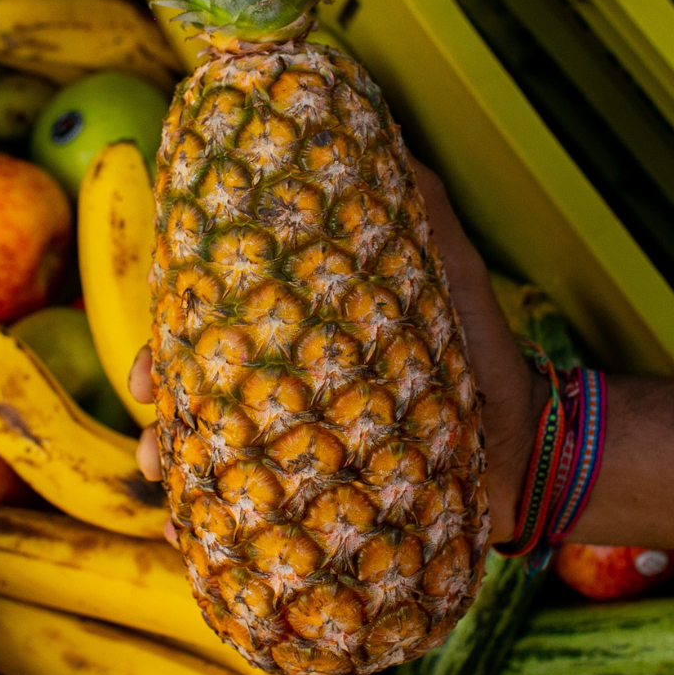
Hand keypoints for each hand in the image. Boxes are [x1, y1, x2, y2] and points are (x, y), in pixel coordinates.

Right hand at [126, 161, 546, 545]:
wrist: (530, 444)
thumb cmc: (482, 348)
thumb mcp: (446, 267)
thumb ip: (415, 203)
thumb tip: (374, 134)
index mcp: (296, 335)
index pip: (210, 334)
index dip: (165, 348)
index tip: (144, 373)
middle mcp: (288, 392)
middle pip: (198, 401)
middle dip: (161, 418)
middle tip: (153, 438)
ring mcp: (300, 452)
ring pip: (215, 462)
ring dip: (177, 476)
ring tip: (169, 492)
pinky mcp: (320, 509)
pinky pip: (254, 525)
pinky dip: (212, 534)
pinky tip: (189, 540)